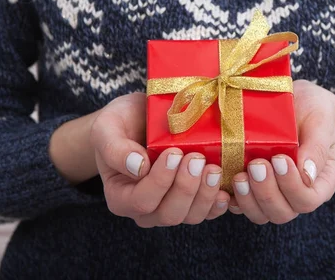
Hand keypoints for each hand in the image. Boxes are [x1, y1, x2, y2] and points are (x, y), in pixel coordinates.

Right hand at [89, 92, 230, 226]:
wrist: (139, 118)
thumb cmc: (121, 123)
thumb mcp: (108, 128)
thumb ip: (115, 148)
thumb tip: (138, 167)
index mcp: (120, 197)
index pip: (142, 201)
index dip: (161, 182)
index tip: (174, 153)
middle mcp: (145, 209)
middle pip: (169, 214)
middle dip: (187, 188)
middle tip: (198, 159)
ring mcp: (170, 207)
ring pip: (191, 216)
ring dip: (205, 195)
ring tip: (213, 169)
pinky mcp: (192, 201)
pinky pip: (208, 212)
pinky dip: (219, 203)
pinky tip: (226, 188)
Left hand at [229, 80, 334, 223]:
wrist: (297, 100)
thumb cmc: (313, 109)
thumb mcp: (321, 119)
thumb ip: (317, 146)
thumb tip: (307, 175)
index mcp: (319, 181)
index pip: (307, 200)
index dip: (292, 186)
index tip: (280, 159)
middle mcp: (296, 193)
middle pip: (282, 213)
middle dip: (266, 192)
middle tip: (256, 165)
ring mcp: (272, 192)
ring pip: (260, 214)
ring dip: (247, 198)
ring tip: (239, 175)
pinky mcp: (250, 186)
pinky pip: (239, 204)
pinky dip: (230, 198)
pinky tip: (222, 180)